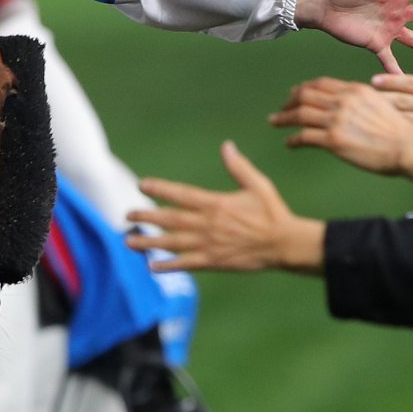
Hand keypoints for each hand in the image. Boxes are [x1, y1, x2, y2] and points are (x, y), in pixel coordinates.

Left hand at [127, 141, 324, 274]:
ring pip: (172, 242)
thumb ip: (238, 167)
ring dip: (149, 241)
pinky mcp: (214, 262)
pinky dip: (168, 265)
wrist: (284, 244)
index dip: (160, 189)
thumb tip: (226, 146)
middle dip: (147, 216)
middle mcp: (207, 224)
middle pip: (170, 219)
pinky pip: (186, 264)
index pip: (181, 194)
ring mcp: (208, 244)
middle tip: (128, 215)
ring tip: (129, 240)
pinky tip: (152, 266)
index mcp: (216, 203)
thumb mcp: (258, 185)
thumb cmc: (273, 213)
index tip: (142, 185)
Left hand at [269, 77, 412, 177]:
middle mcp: (343, 101)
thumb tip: (351, 106)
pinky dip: (293, 139)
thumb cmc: (400, 131)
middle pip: (304, 94)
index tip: (295, 94)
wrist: (409, 146)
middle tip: (281, 109)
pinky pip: (304, 136)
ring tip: (275, 122)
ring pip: (299, 114)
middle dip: (289, 101)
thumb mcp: (381, 105)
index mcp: (354, 90)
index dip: (304, 88)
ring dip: (283, 118)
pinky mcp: (333, 140)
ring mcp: (336, 119)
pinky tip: (289, 143)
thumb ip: (362, 102)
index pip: (321, 84)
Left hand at [372, 21, 412, 141]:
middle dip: (385, 96)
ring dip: (391, 110)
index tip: (374, 79)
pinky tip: (391, 119)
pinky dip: (402, 122)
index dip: (391, 82)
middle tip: (367, 91)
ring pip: (406, 116)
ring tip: (372, 105)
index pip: (412, 84)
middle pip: (403, 101)